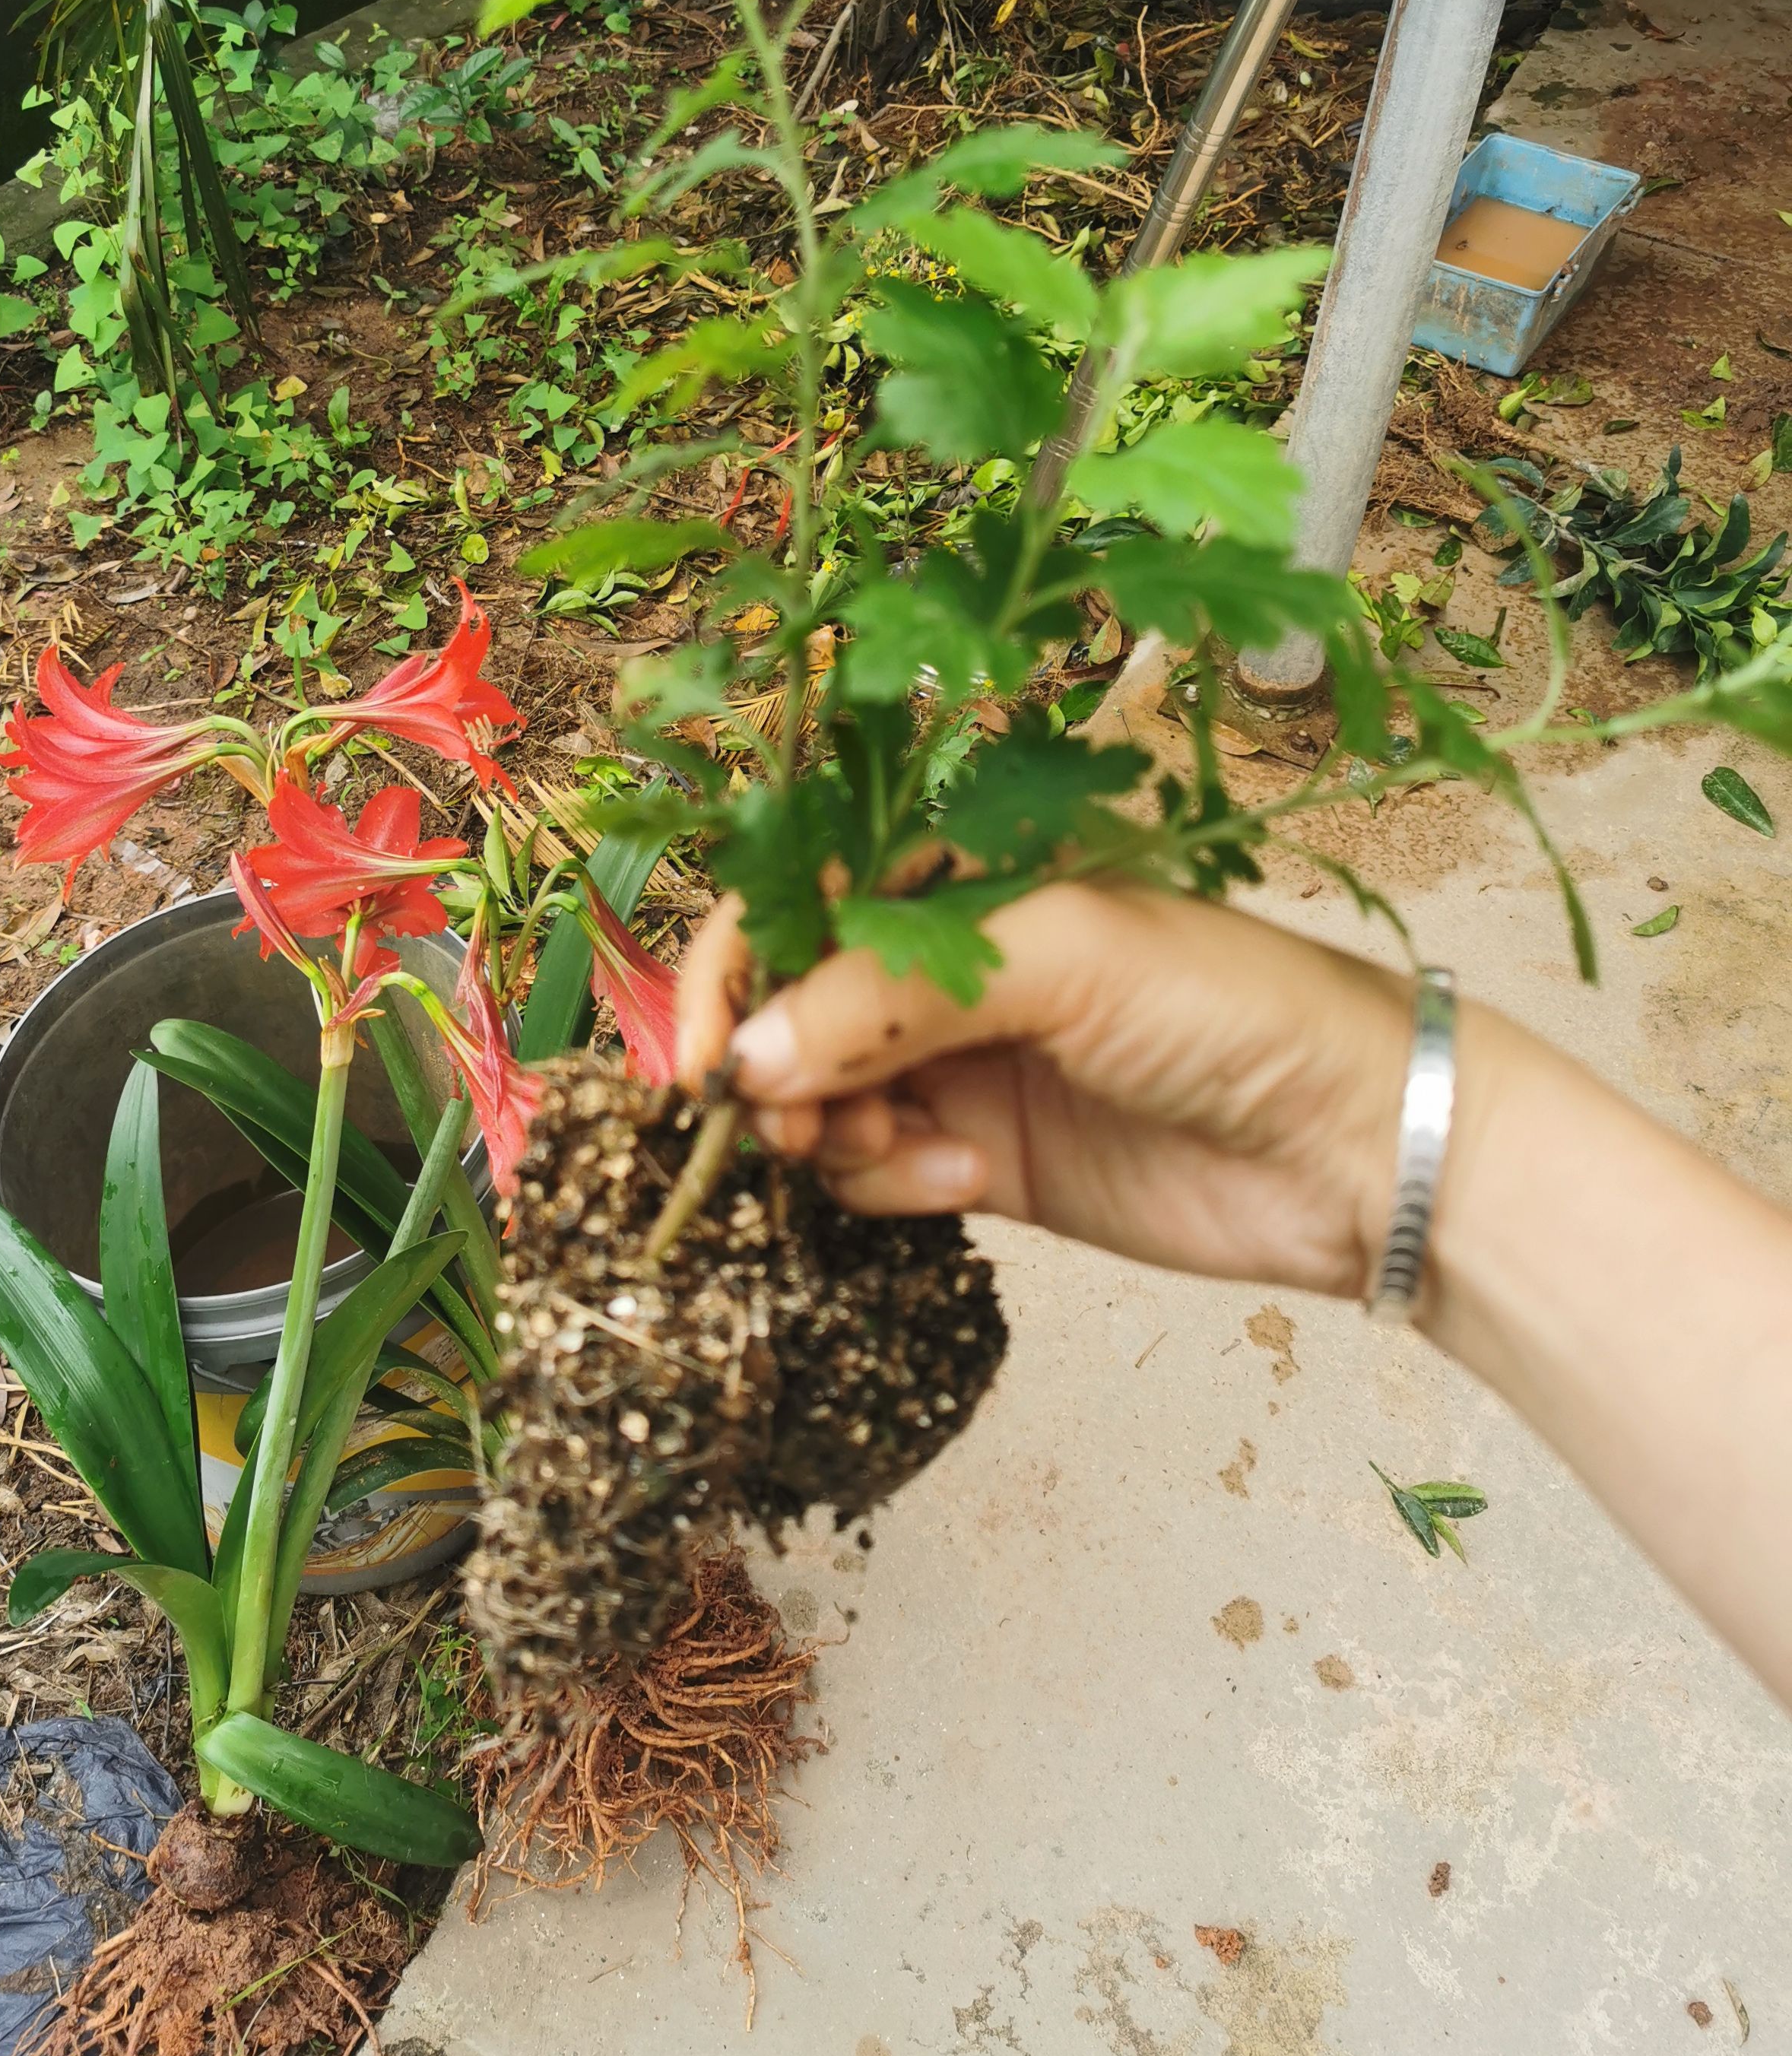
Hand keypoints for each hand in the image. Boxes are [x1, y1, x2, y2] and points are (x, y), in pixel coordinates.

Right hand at [676, 882, 1441, 1300]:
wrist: (1356, 1149)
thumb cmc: (1234, 1004)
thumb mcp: (1065, 957)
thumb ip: (893, 994)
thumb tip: (747, 1060)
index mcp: (963, 872)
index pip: (797, 895)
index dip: (731, 968)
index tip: (699, 1057)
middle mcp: (945, 961)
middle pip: (789, 1004)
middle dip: (766, 1064)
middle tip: (780, 1121)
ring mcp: (958, 1063)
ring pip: (815, 1096)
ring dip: (823, 1130)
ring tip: (897, 1149)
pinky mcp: (979, 1159)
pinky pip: (872, 1170)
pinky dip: (886, 1181)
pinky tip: (964, 1182)